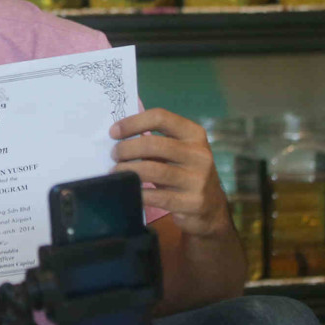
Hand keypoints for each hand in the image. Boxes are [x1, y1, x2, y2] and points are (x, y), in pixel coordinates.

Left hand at [110, 108, 231, 238]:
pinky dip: (137, 192)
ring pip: (153, 170)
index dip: (132, 122)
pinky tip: (127, 190)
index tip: (113, 132)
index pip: (160, 118)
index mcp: (194, 134)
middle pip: (153, 144)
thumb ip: (154, 143)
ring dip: (127, 170)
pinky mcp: (192, 202)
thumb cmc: (184, 172)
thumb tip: (118, 139)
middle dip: (126, 148)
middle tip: (114, 155)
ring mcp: (197, 179)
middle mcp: (199, 154)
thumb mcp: (177, 152)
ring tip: (115, 172)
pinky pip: (157, 196)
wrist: (212, 207)